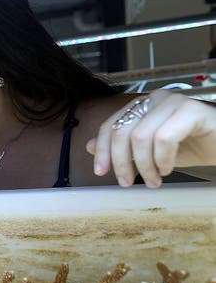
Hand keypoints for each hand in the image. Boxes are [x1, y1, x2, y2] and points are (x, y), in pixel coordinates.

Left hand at [87, 89, 215, 187]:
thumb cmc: (191, 145)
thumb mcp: (150, 150)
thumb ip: (122, 146)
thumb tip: (88, 147)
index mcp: (142, 106)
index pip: (110, 126)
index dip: (101, 150)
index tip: (100, 172)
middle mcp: (155, 99)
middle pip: (121, 131)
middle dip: (121, 162)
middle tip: (127, 183)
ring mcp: (174, 102)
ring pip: (141, 137)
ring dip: (144, 166)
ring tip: (153, 181)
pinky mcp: (193, 111)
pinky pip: (165, 138)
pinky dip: (162, 159)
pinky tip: (167, 169)